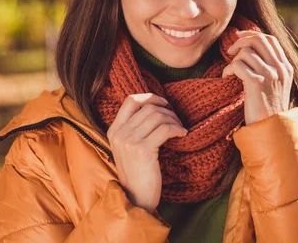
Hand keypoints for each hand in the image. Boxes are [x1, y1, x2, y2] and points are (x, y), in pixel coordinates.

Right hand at [107, 93, 186, 212]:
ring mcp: (128, 141)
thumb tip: (156, 107)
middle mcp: (119, 133)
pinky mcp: (142, 150)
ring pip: (157, 116)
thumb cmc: (139, 173)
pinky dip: (177, 129)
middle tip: (177, 121)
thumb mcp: (129, 148)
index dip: (150, 97)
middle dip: (167, 111)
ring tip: (180, 129)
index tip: (164, 104)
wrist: (136, 199)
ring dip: (174, 120)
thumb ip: (135, 129)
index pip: (131, 100)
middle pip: (148, 108)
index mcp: (114, 130)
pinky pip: (165, 129)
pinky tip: (183, 135)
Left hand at [221, 30, 293, 124]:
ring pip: (245, 52)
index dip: (252, 34)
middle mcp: (280, 68)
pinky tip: (226, 78)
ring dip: (233, 60)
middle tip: (230, 50)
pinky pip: (237, 65)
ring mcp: (270, 74)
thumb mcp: (275, 85)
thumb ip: (269, 67)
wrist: (272, 129)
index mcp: (286, 67)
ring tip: (231, 72)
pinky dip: (228, 70)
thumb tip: (250, 48)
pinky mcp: (257, 82)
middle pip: (258, 39)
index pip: (270, 39)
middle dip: (241, 41)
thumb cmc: (268, 109)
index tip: (239, 37)